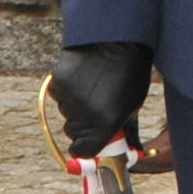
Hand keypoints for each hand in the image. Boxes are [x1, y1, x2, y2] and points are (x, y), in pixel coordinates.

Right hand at [48, 42, 152, 162]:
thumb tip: (132, 153)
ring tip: (92, 87)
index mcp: (105, 125)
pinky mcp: (58, 82)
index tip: (89, 143)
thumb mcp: (134, 107)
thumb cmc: (131, 74)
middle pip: (72, 131)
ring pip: (66, 111)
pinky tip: (81, 77)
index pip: (82, 151)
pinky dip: (67, 90)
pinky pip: (58, 95)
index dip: (85, 148)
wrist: (118, 40)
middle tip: (96, 109)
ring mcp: (69, 98)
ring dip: (76, 106)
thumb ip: (128, 133)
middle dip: (82, 126)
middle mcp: (84, 115)